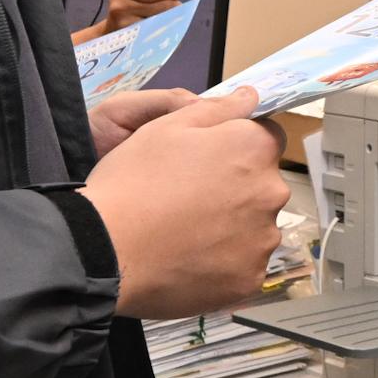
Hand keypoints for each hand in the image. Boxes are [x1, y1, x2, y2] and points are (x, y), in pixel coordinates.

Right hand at [79, 86, 285, 320]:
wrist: (105, 250)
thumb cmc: (134, 180)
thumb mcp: (167, 126)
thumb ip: (219, 109)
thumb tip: (251, 97)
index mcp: (254, 149)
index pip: (265, 139)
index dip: (235, 146)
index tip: (206, 161)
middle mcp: (271, 193)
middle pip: (262, 185)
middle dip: (236, 188)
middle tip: (189, 200)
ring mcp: (262, 241)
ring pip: (255, 228)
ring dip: (232, 227)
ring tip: (186, 234)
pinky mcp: (249, 280)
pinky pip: (243, 265)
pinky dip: (223, 263)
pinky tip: (190, 260)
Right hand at [105, 0, 180, 27]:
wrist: (111, 30)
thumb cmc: (124, 3)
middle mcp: (120, 5)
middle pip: (158, 4)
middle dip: (173, 3)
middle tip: (177, 3)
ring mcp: (125, 23)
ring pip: (159, 18)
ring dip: (171, 16)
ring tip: (173, 13)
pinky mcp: (130, 37)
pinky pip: (154, 31)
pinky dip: (164, 28)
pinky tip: (165, 25)